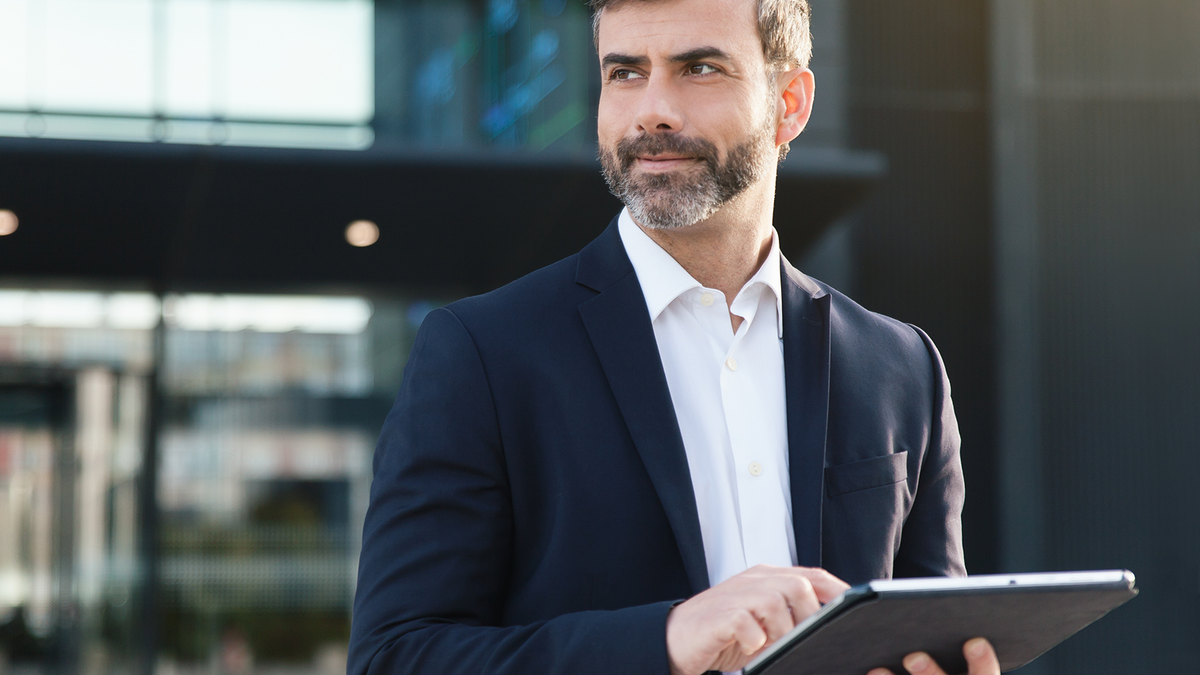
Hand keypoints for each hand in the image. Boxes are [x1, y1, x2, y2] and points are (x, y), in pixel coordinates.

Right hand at [665, 565, 849, 674]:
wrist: (675, 638)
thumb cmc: (724, 632)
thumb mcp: (762, 619)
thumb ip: (790, 614)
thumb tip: (828, 627)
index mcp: (767, 578)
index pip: (812, 575)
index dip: (838, 591)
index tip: (854, 610)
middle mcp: (754, 581)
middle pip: (798, 586)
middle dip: (808, 617)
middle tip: (802, 641)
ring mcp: (736, 596)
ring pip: (776, 603)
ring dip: (780, 632)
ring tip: (771, 649)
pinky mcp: (719, 616)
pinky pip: (748, 624)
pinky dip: (755, 642)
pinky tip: (749, 651)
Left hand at [868, 637, 999, 674]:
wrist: (933, 668)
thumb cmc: (947, 648)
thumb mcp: (954, 637)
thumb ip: (951, 625)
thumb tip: (940, 596)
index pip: (985, 674)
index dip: (982, 660)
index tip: (974, 641)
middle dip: (929, 674)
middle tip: (912, 657)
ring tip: (878, 669)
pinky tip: (871, 671)